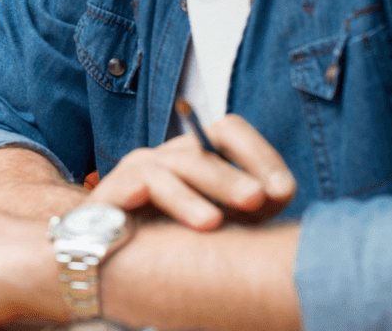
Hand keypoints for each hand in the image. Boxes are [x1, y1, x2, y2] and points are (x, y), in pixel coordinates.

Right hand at [86, 113, 295, 229]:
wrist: (107, 260)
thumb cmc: (171, 242)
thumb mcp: (223, 224)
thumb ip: (253, 206)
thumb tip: (281, 190)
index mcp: (197, 159)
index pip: (229, 132)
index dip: (260, 154)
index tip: (285, 191)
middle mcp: (169, 157)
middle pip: (206, 146)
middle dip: (236, 173)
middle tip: (260, 199)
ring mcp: (139, 168)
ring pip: (178, 164)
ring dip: (205, 187)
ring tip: (217, 222)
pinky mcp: (114, 188)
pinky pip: (143, 181)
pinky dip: (170, 196)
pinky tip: (190, 217)